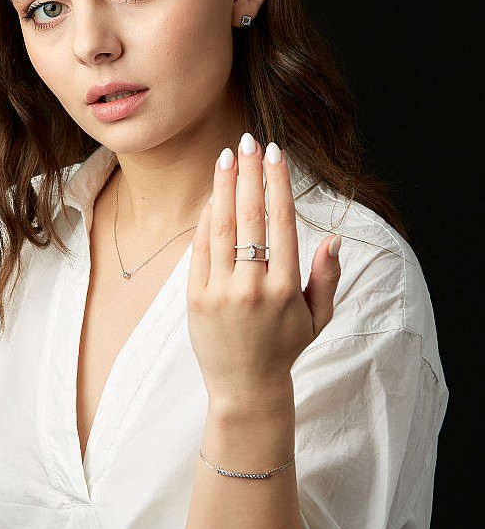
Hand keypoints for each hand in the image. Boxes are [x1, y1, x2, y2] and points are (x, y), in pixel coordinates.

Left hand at [187, 133, 341, 411]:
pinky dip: (206, 219)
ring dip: (223, 188)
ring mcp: (220, 291)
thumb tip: (332, 237)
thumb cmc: (284, 347)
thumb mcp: (317, 318)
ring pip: (221, 227)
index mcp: (286, 289)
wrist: (244, 386)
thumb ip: (326, 277)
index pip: (281, 223)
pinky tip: (213, 195)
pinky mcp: (196, 297)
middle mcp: (253, 287)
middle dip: (249, 174)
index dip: (277, 184)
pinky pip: (200, 248)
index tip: (274, 154)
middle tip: (247, 142)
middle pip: (249, 217)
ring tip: (225, 158)